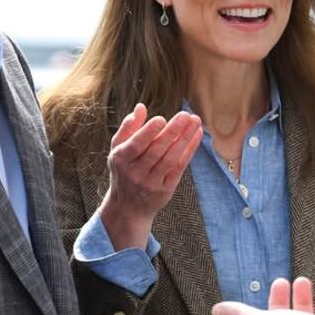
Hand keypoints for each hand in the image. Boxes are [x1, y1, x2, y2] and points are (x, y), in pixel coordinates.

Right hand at [98, 105, 201, 250]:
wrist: (128, 207)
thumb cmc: (124, 170)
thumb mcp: (118, 149)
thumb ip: (128, 128)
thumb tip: (141, 107)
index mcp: (121, 159)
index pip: (135, 145)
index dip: (148, 132)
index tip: (161, 118)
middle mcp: (135, 173)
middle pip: (156, 151)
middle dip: (172, 132)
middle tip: (185, 115)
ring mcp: (151, 182)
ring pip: (170, 159)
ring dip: (185, 139)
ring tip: (195, 121)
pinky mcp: (165, 189)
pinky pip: (179, 167)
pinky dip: (189, 150)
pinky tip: (197, 134)